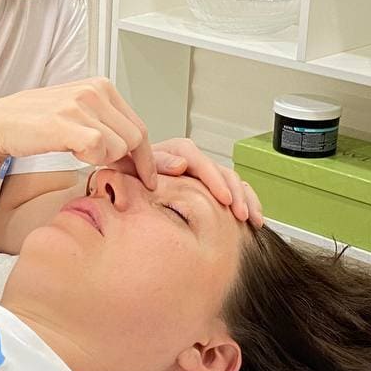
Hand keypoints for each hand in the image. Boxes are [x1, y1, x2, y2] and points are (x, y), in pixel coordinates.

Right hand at [0, 78, 157, 189]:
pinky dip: (89, 160)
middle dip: (123, 161)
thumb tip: (150, 160)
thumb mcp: (82, 119)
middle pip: (135, 140)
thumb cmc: (40, 124)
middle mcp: (94, 90)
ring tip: (77, 151)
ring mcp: (80, 104)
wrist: (0, 124)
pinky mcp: (66, 121)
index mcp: (102, 86)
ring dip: (101, 160)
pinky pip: (99, 150)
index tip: (145, 177)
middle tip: (102, 167)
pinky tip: (72, 153)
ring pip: (119, 148)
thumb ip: (113, 132)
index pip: (140, 127)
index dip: (145, 158)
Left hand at [109, 137, 263, 226]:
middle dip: (235, 193)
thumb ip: (153, 163)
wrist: (118, 183)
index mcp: (175, 152)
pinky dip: (244, 202)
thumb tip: (181, 165)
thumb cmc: (122, 175)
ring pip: (230, 181)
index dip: (214, 180)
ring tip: (252, 219)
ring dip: (244, 199)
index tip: (224, 198)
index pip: (200, 161)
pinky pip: (231, 191)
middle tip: (241, 213)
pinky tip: (253, 218)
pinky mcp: (206, 187)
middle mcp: (190, 161)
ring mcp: (200, 174)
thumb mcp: (131, 165)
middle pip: (221, 171)